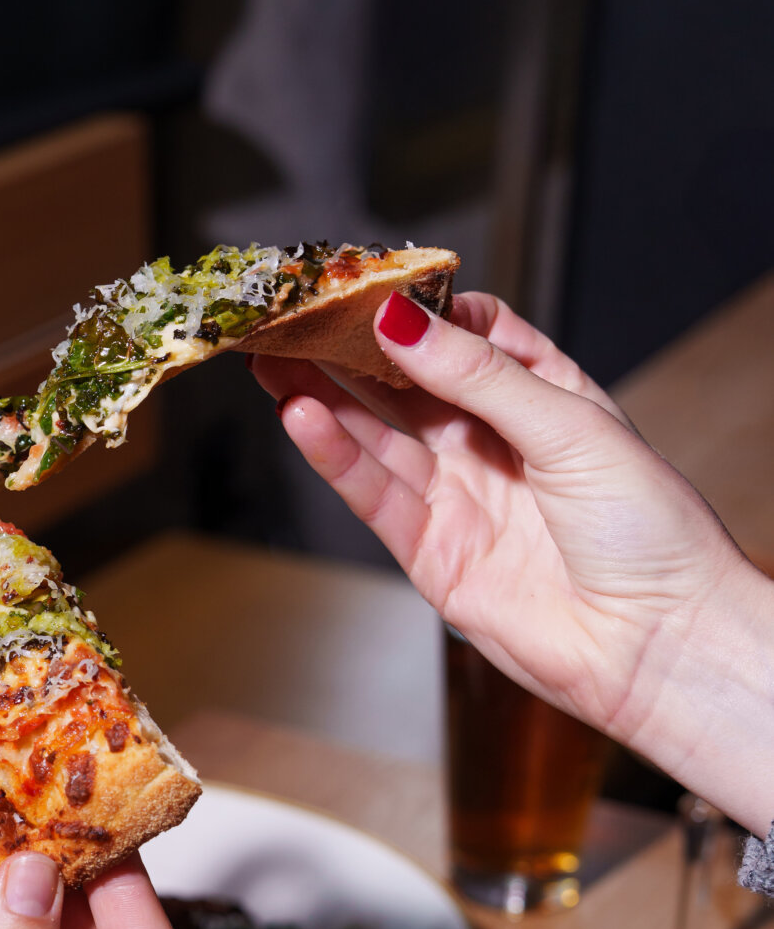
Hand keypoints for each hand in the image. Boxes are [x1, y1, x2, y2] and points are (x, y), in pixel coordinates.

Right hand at [251, 290, 773, 834]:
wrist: (657, 642)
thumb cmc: (648, 530)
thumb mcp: (569, 426)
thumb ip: (479, 375)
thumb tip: (400, 323)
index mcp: (544, 397)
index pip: (468, 334)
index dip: (417, 310)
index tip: (368, 286)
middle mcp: (494, 443)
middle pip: (405, 385)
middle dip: (345, 350)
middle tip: (288, 318)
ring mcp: (459, 497)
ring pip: (377, 435)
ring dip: (321, 397)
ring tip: (271, 361)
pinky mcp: (432, 552)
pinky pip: (375, 494)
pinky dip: (336, 456)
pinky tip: (303, 418)